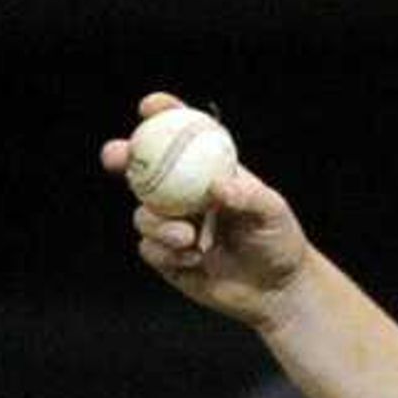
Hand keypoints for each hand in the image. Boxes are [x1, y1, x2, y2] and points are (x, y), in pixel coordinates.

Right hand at [106, 92, 311, 328]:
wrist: (276, 289)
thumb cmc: (279, 241)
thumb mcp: (274, 213)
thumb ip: (250, 197)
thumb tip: (218, 187)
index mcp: (206, 170)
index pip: (180, 134)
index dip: (162, 114)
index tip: (151, 107)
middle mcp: (182, 192)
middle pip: (141, 166)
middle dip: (122, 155)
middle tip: (118, 156)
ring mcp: (170, 222)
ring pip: (143, 213)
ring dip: (157, 222)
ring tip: (187, 236)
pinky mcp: (165, 254)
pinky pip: (150, 247)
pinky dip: (166, 252)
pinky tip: (193, 259)